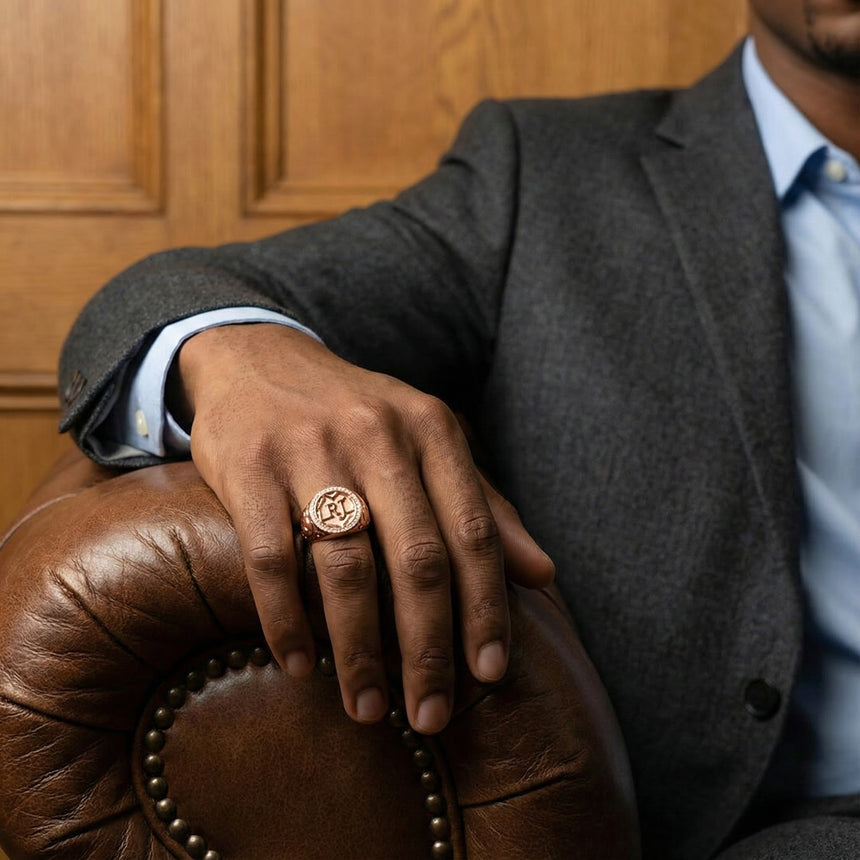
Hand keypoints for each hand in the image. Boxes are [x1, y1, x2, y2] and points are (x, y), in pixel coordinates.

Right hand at [173, 323, 554, 733]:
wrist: (259, 361)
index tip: (488, 674)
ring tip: (368, 707)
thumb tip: (543, 577)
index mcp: (432, 430)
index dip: (486, 609)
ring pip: (346, 568)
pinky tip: (299, 665)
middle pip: (417, 561)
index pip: (474, 532)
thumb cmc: (356, 417)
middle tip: (429, 715)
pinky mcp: (249, 469)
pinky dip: (286, 621)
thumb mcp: (428, 444)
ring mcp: (309, 450)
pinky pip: (270, 560)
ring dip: (359, 650)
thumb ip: (485, 506)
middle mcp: (377, 436)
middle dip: (428, 649)